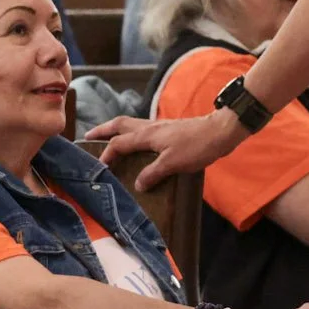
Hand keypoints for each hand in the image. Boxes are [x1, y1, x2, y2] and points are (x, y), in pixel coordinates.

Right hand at [88, 110, 245, 191]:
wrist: (220, 132)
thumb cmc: (196, 146)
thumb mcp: (173, 163)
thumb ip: (153, 173)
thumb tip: (138, 184)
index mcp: (147, 135)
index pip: (119, 143)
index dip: (106, 154)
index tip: (98, 167)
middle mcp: (150, 127)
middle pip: (120, 124)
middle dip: (103, 130)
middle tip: (89, 136)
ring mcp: (159, 126)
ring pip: (131, 124)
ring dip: (116, 130)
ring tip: (107, 137)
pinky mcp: (169, 129)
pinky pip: (143, 129)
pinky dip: (132, 133)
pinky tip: (136, 142)